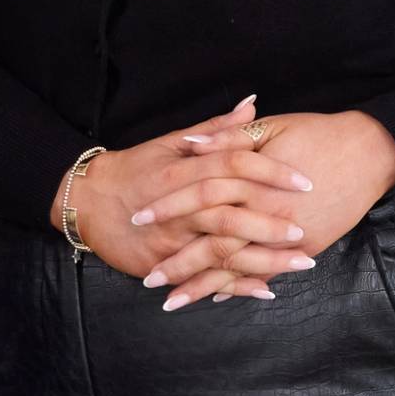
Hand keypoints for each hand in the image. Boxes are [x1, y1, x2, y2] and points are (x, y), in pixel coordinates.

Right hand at [72, 98, 315, 301]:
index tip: (305, 181)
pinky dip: (234, 286)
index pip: (234, 165)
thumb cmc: (135, 168)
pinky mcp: (163, 263)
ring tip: (300, 264)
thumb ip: (217, 129)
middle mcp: (179, 205)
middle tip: (306, 229)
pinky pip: (203, 278)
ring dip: (263, 261)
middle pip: (230, 214)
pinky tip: (266, 290)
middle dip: (270, 224)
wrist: (88, 201)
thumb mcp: (171, 141)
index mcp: (184, 168)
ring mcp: (171, 237)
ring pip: (220, 251)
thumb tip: (253, 105)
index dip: (272, 172)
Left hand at [132, 110, 394, 307]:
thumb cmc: (318, 134)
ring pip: (236, 267)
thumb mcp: (270, 127)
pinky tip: (216, 298)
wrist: (369, 152)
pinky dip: (240, 287)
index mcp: (252, 179)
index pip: (199, 197)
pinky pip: (266, 273)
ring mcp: (286, 236)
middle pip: (213, 242)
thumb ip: (227, 137)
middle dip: (179, 262)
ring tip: (173, 302)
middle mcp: (266, 213)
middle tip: (149, 279)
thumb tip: (190, 145)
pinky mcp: (305, 249)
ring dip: (203, 286)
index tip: (140, 220)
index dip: (168, 209)